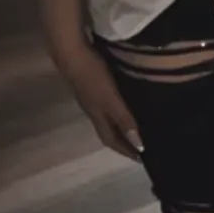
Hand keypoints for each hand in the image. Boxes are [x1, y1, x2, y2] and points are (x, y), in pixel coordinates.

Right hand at [61, 46, 144, 160]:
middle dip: (123, 141)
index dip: (125, 150)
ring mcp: (90, 97)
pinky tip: (123, 101)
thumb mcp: (110, 99)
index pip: (112, 141)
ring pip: (107, 118)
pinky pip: (106, 104)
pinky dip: (116, 109)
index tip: (141, 159)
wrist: (71, 53)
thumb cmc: (93, 76)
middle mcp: (93, 111)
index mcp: (97, 117)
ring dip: (120, 125)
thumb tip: (139, 145)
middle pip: (108, 132)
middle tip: (141, 144)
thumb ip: (123, 119)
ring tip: (135, 125)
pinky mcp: (91, 85)